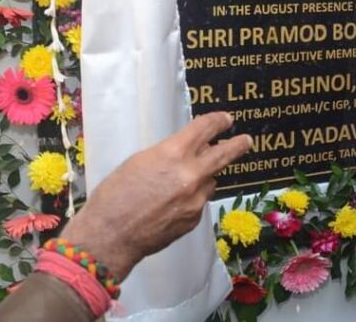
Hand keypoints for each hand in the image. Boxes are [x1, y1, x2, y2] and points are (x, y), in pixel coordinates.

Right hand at [61, 111, 251, 280]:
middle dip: (238, 145)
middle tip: (246, 141)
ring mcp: (196, 199)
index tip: (226, 120)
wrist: (109, 236)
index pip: (205, 129)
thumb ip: (169, 155)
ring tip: (179, 185)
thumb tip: (188, 153)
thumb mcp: (140, 162)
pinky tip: (170, 206)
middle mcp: (191, 174)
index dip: (218, 121)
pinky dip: (191, 199)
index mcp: (173, 153)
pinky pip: (199, 201)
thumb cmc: (115, 194)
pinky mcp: (194, 219)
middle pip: (225, 154)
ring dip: (203, 178)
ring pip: (210, 181)